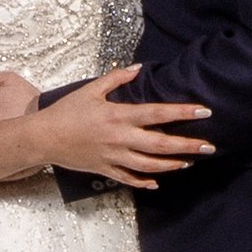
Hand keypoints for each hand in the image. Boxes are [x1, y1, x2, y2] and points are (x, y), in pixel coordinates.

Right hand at [39, 67, 214, 190]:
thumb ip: (116, 79)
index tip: (204, 111)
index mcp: (119, 116)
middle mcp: (120, 138)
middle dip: (188, 145)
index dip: (183, 113)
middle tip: (209, 146)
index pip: (158, 114)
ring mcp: (114, 157)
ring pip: (150, 166)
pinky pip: (129, 179)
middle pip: (161, 145)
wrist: (43, 138)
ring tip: (188, 162)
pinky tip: (157, 182)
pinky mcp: (105, 170)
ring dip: (172, 165)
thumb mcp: (91, 90)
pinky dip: (145, 182)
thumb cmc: (66, 112)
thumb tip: (138, 68)